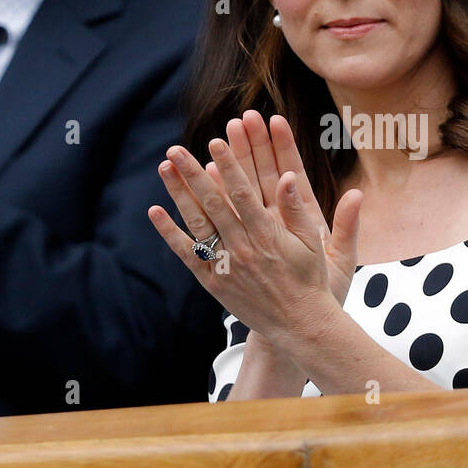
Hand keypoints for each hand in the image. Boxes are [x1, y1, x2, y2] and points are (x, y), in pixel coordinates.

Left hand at [148, 127, 355, 347]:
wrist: (299, 324)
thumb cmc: (310, 279)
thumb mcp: (312, 242)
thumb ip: (297, 209)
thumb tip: (289, 175)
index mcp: (268, 235)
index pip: (243, 193)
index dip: (228, 166)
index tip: (216, 142)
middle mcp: (243, 248)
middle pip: (213, 203)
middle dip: (193, 173)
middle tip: (176, 149)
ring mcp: (226, 266)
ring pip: (197, 224)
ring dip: (178, 194)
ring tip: (163, 168)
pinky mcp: (214, 282)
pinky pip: (188, 254)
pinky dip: (170, 233)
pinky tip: (155, 211)